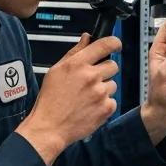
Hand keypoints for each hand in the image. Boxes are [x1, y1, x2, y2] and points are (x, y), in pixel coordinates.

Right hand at [16, 33, 120, 165]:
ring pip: (113, 84)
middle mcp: (91, 76)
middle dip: (105, 70)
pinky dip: (104, 103)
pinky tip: (90, 106)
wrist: (50, 127)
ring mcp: (100, 93)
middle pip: (113, 65)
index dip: (114, 43)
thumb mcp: (56, 70)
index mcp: (78, 64)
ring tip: (88, 96)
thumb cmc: (50, 100)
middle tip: (92, 80)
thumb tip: (87, 38)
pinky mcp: (106, 108)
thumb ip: (74, 52)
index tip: (115, 45)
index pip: (105, 45)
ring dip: (104, 88)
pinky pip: (112, 100)